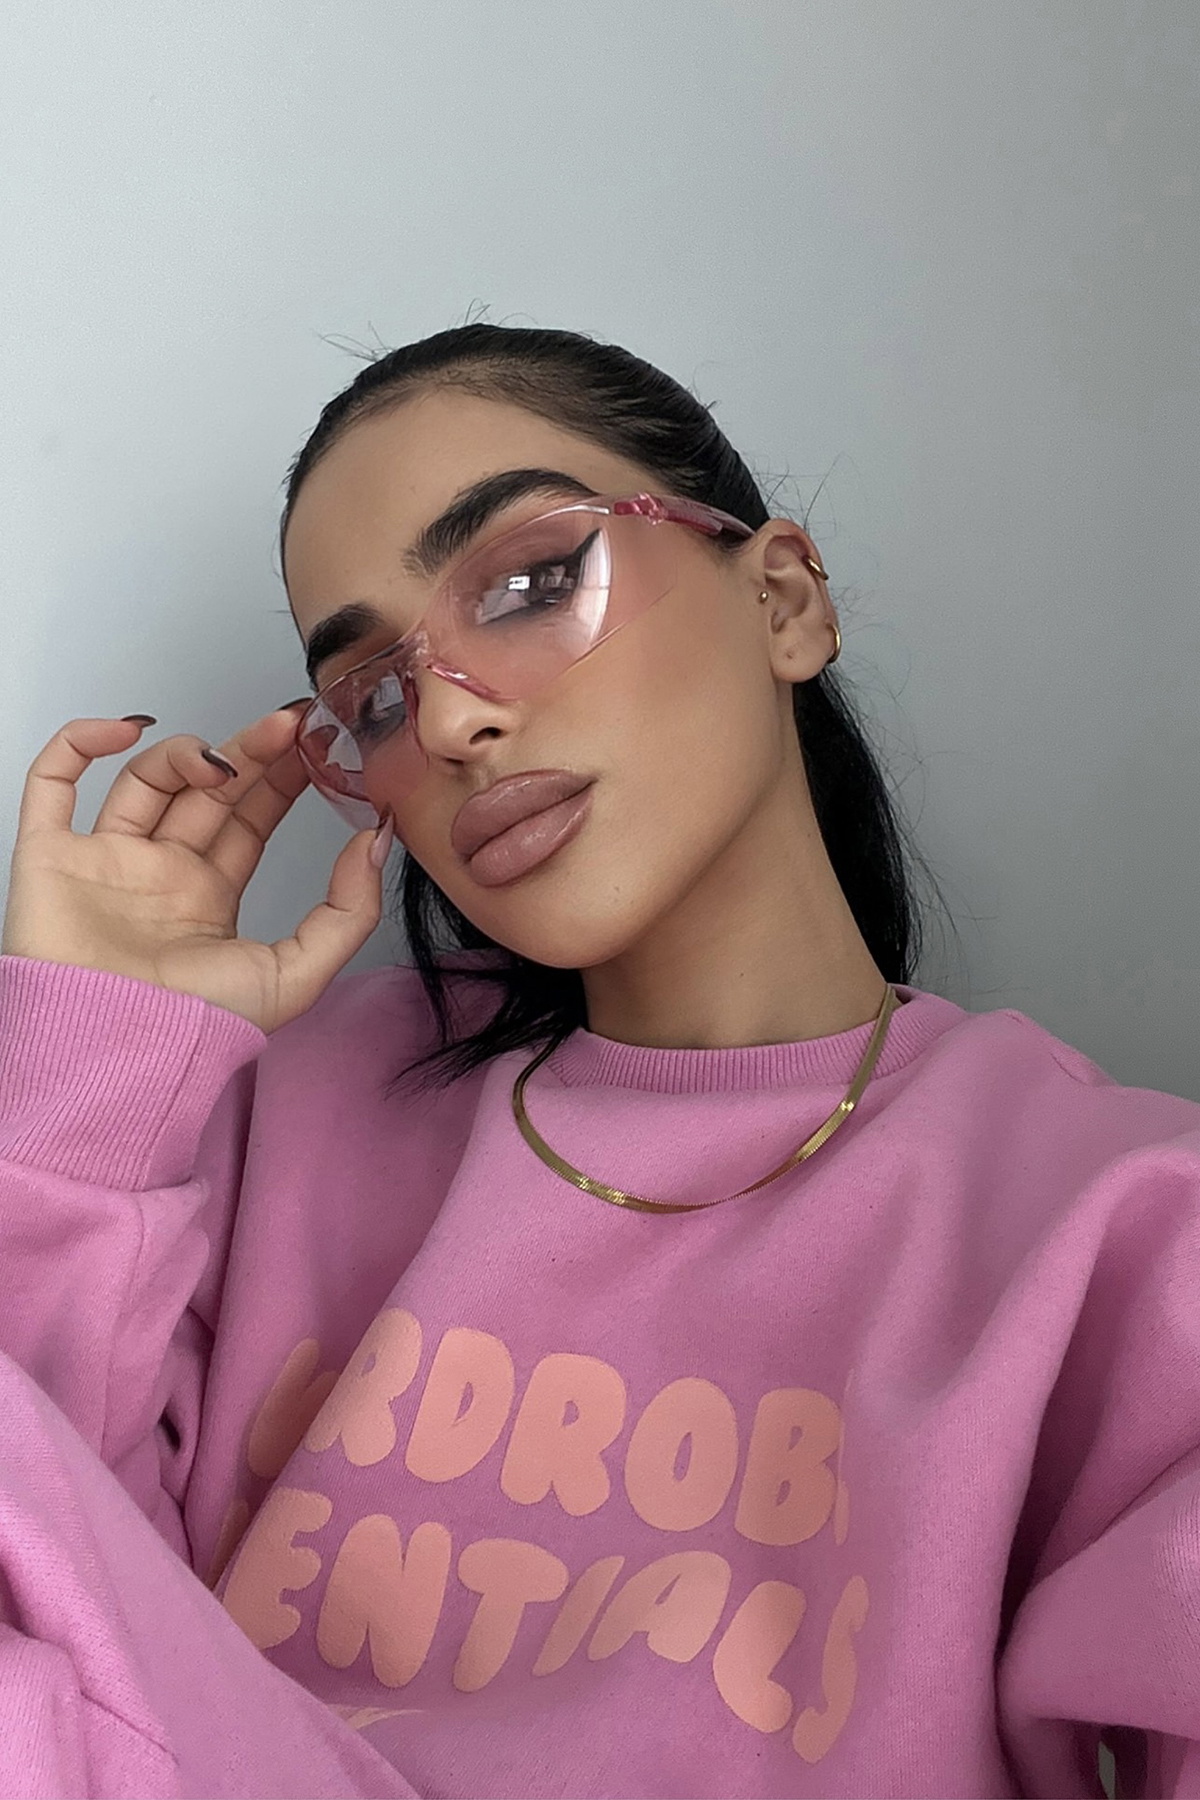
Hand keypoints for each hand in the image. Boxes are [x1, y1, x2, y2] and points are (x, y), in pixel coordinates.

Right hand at [1, 708, 392, 1033]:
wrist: (115, 1053)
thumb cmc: (194, 1030)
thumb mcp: (296, 974)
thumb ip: (345, 911)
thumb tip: (376, 842)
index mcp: (209, 898)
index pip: (250, 819)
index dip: (281, 777)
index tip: (316, 741)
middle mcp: (158, 874)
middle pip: (205, 791)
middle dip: (249, 751)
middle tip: (290, 723)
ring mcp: (104, 861)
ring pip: (142, 780)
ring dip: (183, 753)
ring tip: (218, 762)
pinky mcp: (48, 856)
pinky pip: (52, 783)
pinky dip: (80, 742)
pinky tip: (127, 729)